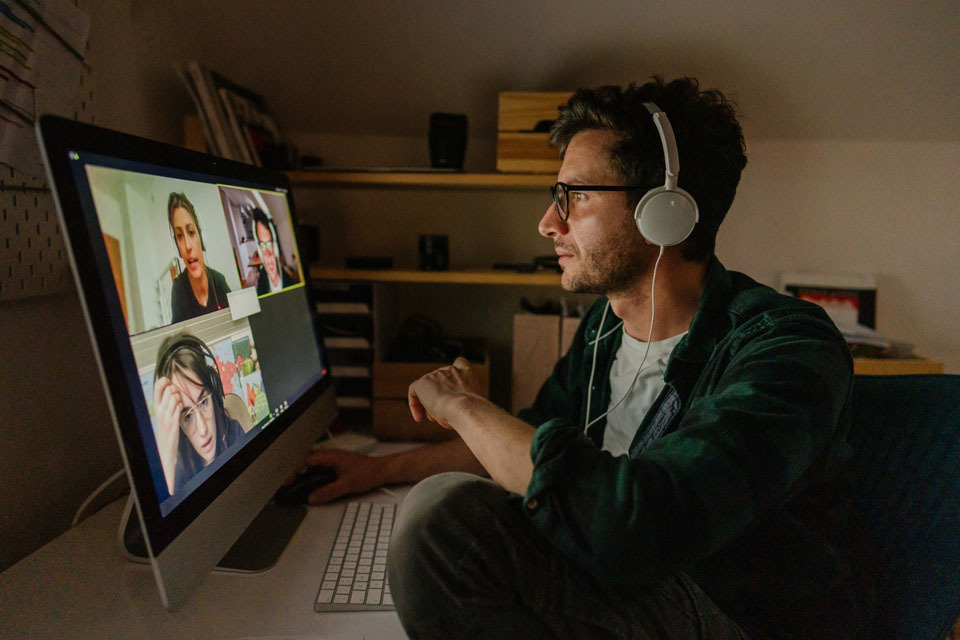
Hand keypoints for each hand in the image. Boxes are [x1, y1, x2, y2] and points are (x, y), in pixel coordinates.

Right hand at [153, 376, 182, 494]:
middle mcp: (159, 409)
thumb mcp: (163, 413)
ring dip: (180, 398)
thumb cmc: (166, 428)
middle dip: (176, 390)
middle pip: (169, 389)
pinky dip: (182, 405)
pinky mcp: (172, 421)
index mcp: (156, 406)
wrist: (165, 445)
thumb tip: (171, 387)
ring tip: (179, 404)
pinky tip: (181, 410)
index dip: (165, 381)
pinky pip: (179, 406)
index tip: (170, 383)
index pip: (157, 386)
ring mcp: (165, 415)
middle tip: (177, 397)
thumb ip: (166, 401)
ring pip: (174, 396)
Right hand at [286, 449, 387, 504]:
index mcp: (331, 456)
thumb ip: (329, 491)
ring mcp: (333, 459)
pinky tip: (309, 484)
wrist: (382, 470)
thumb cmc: (368, 473)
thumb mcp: (348, 485)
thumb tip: (312, 498)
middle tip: (286, 485)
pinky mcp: (336, 464)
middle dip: (294, 471)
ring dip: (302, 472)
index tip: (287, 482)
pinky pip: (319, 467)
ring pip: (312, 463)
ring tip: (293, 485)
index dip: (294, 471)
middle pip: (306, 461)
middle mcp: (330, 455)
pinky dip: (311, 474)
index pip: (306, 461)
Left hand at [408, 357, 481, 428]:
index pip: (460, 363)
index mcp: (466, 373)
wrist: (465, 409)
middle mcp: (451, 370)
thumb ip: (460, 399)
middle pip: (439, 381)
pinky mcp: (423, 382)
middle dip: (439, 397)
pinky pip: (414, 391)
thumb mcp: (470, 404)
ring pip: (427, 389)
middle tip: (441, 414)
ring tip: (434, 418)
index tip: (452, 391)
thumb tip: (449, 408)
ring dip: (429, 404)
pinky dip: (415, 404)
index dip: (453, 375)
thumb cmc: (470, 412)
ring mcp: (436, 374)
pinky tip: (419, 417)